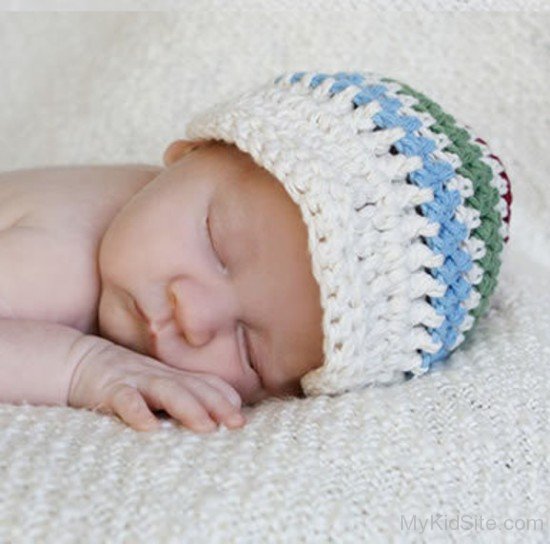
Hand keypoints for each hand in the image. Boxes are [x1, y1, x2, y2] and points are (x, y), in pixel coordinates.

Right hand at [67, 337, 245, 432]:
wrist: (79, 361)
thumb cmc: (126, 380)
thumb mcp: (157, 385)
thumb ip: (184, 394)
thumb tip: (218, 410)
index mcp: (172, 376)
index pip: (204, 382)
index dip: (225, 398)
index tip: (241, 418)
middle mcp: (158, 376)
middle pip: (192, 387)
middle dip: (217, 404)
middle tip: (237, 424)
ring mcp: (135, 380)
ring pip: (166, 391)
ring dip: (188, 407)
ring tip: (206, 426)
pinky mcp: (109, 389)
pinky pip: (124, 400)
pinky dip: (137, 412)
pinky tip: (149, 428)